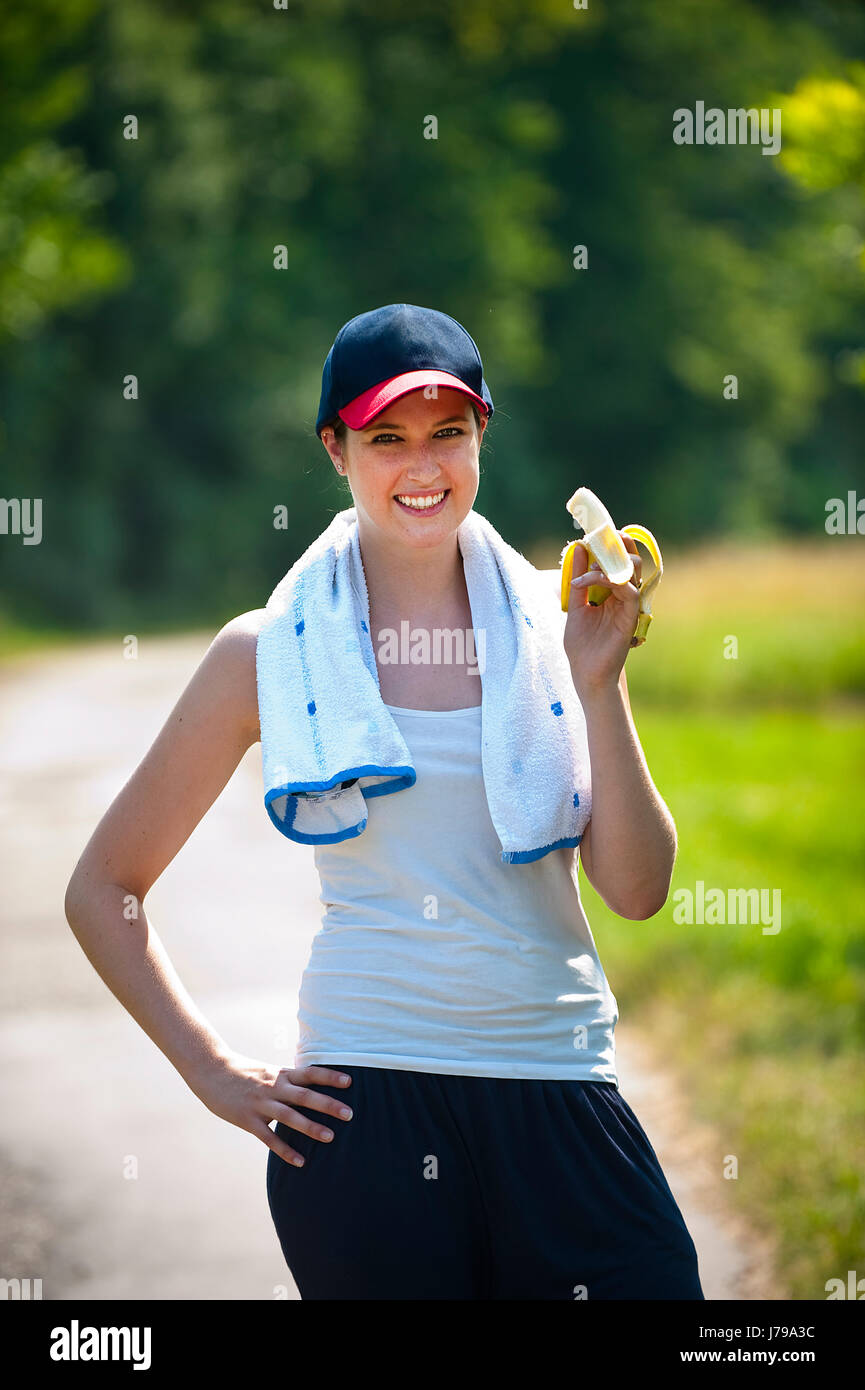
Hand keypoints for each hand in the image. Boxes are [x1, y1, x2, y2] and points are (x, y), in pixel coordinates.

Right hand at [184, 1050, 352, 1166]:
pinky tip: (300, 1161)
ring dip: (310, 1127)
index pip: (309, 1073)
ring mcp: (260, 1103)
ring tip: (330, 1137)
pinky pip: (268, 1137)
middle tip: (349, 1114)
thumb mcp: (268, 1071)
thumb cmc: (243, 1073)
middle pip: (304, 1095)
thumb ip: (287, 1080)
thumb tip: (310, 1086)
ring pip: (289, 1116)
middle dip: (328, 1104)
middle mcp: (273, 1087)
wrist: (211, 1071)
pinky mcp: (247, 1119)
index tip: (350, 1081)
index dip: (329, 1077)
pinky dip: (285, 1150)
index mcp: (280, 1074)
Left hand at [563, 531, 641, 699]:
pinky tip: (590, 581)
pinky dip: (610, 581)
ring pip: (631, 571)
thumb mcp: (575, 606)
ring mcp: (628, 605)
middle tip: (599, 537)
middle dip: (616, 545)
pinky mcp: (631, 616)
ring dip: (610, 562)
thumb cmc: (582, 644)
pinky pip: (629, 590)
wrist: (586, 672)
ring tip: (589, 565)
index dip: (611, 544)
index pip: (617, 561)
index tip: (594, 533)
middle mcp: (623, 596)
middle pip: (630, 560)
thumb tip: (578, 549)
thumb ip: (578, 580)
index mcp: (611, 592)